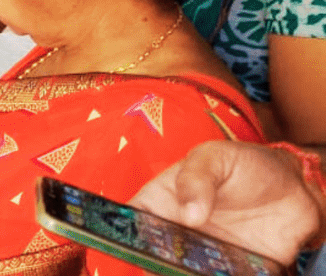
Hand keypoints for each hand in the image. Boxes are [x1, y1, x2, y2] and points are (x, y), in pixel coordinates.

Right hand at [129, 141, 323, 264]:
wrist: (296, 188)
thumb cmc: (246, 165)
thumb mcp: (216, 157)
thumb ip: (197, 177)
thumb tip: (188, 214)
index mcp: (160, 203)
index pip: (130, 223)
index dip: (124, 235)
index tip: (133, 245)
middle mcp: (176, 234)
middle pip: (153, 257)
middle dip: (156, 265)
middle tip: (175, 264)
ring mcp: (203, 256)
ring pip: (182, 273)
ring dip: (184, 274)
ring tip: (198, 270)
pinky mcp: (232, 272)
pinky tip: (227, 273)